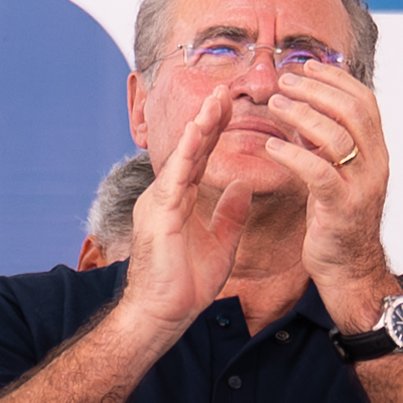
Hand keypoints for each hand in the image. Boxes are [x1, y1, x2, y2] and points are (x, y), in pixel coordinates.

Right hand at [112, 84, 257, 334]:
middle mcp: (166, 195)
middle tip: (225, 89)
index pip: (201, 157)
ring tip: (214, 101)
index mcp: (180, 200)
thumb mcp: (221, 243)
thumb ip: (230, 214)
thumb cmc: (186, 284)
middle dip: (208, 118)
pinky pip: (175, 178)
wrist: (164, 314)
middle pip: (191, 150)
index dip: (215, 131)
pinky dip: (186, 154)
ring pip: (182, 157)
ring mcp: (159, 203)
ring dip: (199, 127)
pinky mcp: (158, 215)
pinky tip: (197, 133)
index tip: (230, 105)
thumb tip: (243, 188)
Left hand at [260, 63, 397, 313]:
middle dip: (317, 90)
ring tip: (275, 104)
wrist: (349, 269)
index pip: (365, 101)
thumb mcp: (336, 175)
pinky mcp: (341, 208)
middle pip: (353, 111)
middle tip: (284, 81)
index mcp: (377, 152)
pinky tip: (270, 145)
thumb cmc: (337, 220)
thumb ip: (326, 145)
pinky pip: (318, 172)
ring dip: (302, 115)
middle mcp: (376, 164)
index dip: (337, 80)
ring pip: (336, 136)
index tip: (308, 65)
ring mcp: (362, 186)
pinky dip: (292, 154)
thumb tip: (303, 112)